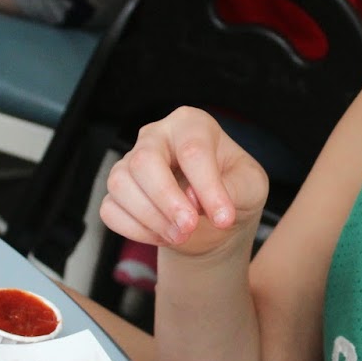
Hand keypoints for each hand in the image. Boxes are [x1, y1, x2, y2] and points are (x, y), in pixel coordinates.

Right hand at [101, 107, 268, 257]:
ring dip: (151, 218)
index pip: (192, 151)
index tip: (224, 218)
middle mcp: (155, 136)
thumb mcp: (251, 188)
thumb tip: (192, 199)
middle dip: (167, 200)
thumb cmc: (234, 191)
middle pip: (145, 161)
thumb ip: (232, 189)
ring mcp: (130, 162)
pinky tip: (161, 235)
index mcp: (191, 124)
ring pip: (121, 184)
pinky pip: (111, 209)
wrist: (213, 219)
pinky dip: (135, 229)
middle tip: (189, 227)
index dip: (207, 188)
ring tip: (181, 235)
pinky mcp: (116, 191)